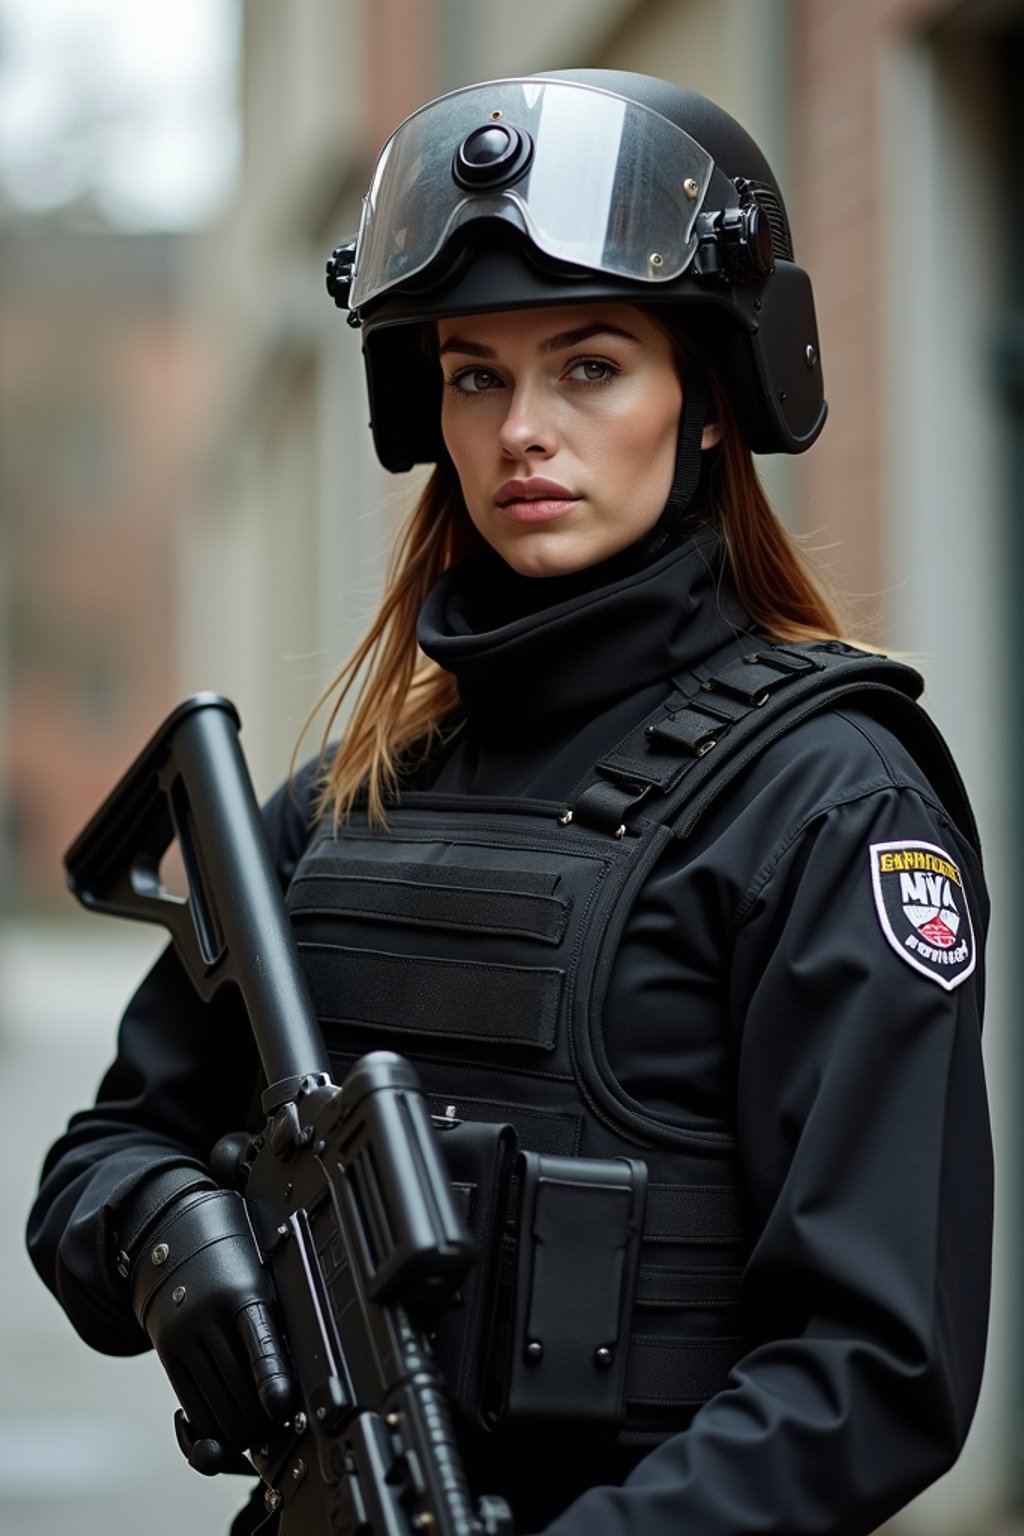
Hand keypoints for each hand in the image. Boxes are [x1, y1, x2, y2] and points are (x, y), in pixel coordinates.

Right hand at [129, 1185, 293, 1473]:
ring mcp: (183, 1330)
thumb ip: (272, 1314)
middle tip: (272, 1432)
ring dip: (232, 1426)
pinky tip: (220, 1428)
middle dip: (255, 1416)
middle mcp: (207, 1311)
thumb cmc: (230, 1253)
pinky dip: (206, 1421)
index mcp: (240, 1289)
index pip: (258, 1338)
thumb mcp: (258, 1271)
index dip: (270, 1376)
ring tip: (250, 1436)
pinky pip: (188, 1395)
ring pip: (210, 1396)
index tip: (279, 1404)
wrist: (171, 1235)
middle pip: (234, 1380)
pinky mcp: (166, 1347)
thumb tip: (296, 1367)